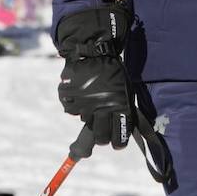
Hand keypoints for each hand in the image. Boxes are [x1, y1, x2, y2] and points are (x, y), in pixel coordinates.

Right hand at [56, 3, 133, 149]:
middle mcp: (103, 110)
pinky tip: (82, 94)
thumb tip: (122, 127)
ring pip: (87, 123)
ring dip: (90, 117)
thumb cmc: (113, 70)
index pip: (119, 136)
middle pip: (101, 138)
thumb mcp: (124, 88)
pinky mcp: (72, 101)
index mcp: (120, 107)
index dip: (118, 143)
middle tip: (103, 133)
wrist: (93, 51)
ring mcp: (86, 106)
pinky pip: (73, 111)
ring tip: (93, 104)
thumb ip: (124, 108)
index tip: (117, 144)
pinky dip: (77, 106)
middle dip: (102, 138)